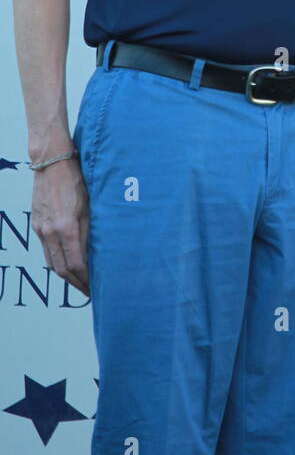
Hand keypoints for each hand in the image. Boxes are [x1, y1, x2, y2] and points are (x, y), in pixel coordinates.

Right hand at [32, 156, 89, 295]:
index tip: (95, 287)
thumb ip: (91, 230)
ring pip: (52, 262)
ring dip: (66, 275)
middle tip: (90, 291)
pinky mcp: (37, 224)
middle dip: (76, 283)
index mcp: (66, 227)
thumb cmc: (76, 180)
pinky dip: (57, 262)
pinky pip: (46, 251)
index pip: (76, 264)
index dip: (86, 280)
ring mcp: (41, 229)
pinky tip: (67, 264)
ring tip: (80, 281)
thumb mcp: (90, 205)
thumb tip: (97, 253)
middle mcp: (50, 232)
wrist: (51, 163)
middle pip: (62, 269)